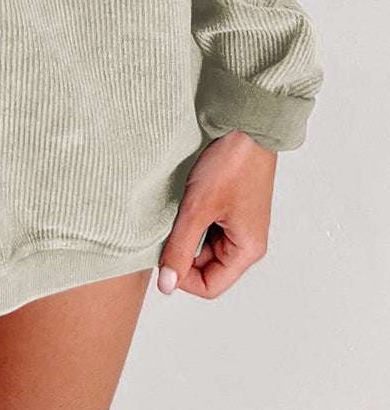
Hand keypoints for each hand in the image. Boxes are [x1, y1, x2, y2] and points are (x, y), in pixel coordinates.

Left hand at [156, 129, 277, 298]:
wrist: (245, 124)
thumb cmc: (233, 163)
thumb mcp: (199, 208)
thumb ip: (180, 247)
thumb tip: (166, 285)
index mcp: (247, 249)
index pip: (210, 286)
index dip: (182, 278)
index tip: (161, 258)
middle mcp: (246, 240)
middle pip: (206, 267)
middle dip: (183, 253)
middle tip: (163, 230)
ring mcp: (238, 223)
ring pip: (204, 245)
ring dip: (186, 233)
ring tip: (176, 211)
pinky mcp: (230, 206)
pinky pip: (207, 225)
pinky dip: (192, 218)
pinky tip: (183, 201)